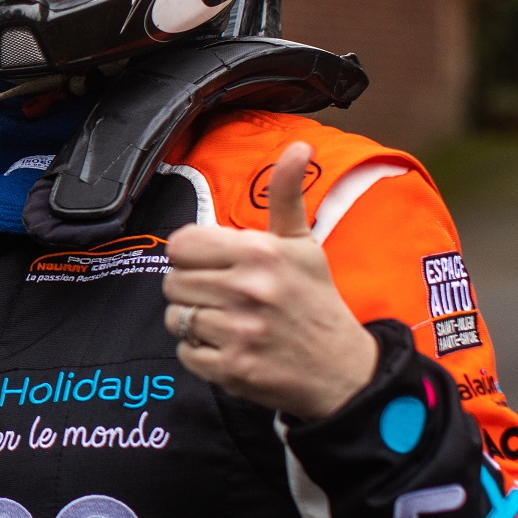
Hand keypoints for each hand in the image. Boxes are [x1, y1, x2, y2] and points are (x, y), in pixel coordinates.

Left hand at [160, 141, 377, 419]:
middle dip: (192, 290)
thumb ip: (287, 195)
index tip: (213, 266)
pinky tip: (230, 347)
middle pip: (172, 283)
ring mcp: (239, 331)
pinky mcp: (232, 368)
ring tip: (228, 322)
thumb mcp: (303, 244)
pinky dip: (200, 353)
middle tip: (223, 297)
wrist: (344, 371)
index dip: (191, 256)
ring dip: (195, 322)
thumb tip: (298, 146)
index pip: (180, 245)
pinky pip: (185, 352)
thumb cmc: (316, 302)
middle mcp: (248, 290)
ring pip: (175, 318)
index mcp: (260, 253)